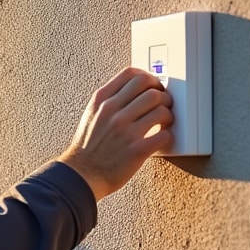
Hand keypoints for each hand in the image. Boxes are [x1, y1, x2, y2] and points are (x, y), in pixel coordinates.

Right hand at [57, 67, 173, 199]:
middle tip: (164, 103)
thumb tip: (134, 90)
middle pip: (151, 89)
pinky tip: (162, 138)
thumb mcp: (91, 115)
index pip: (131, 74)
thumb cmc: (87, 147)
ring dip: (168, 114)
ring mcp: (126, 131)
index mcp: (102, 101)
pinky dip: (168, 136)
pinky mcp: (137, 150)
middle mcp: (113, 112)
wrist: (81, 175)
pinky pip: (164, 135)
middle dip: (163, 95)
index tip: (153, 85)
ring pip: (161, 109)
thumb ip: (109, 100)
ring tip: (165, 121)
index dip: (148, 77)